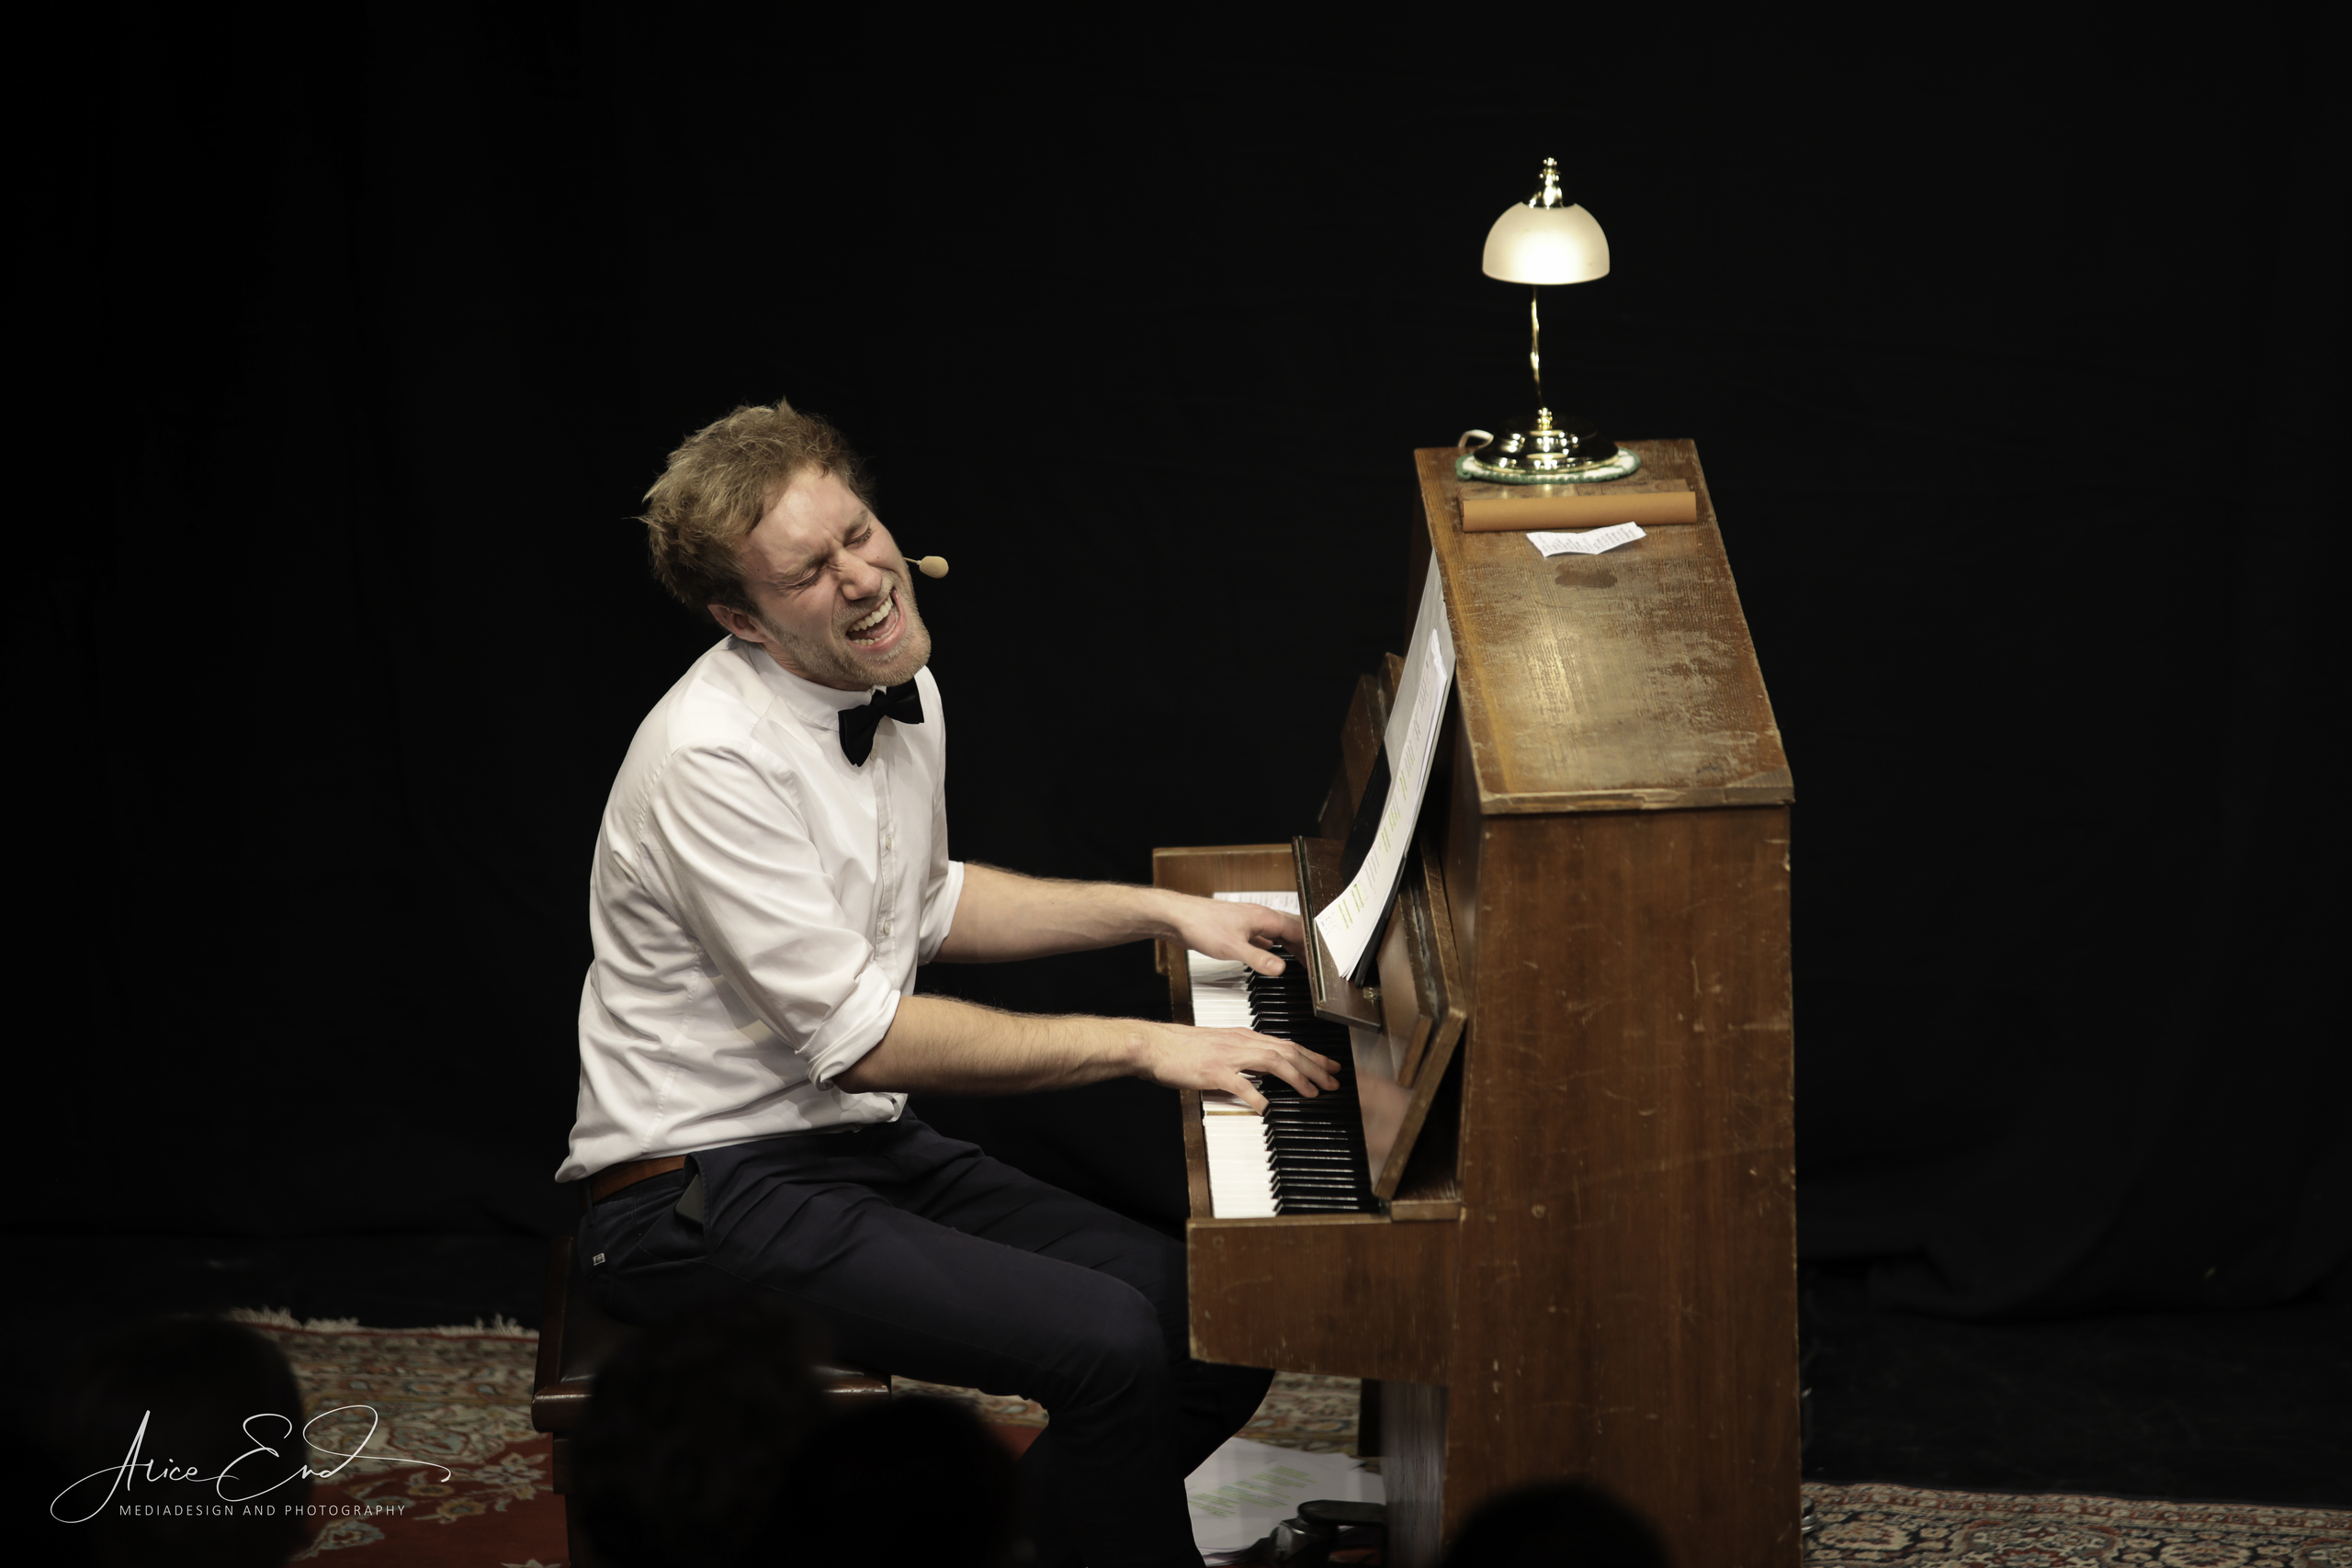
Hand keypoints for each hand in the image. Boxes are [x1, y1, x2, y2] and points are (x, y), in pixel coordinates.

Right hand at [1131, 1019, 1339, 1113]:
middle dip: (1314, 1066)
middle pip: (1286, 1051)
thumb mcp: (1219, 1047)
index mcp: (1242, 1037)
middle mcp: (1240, 1043)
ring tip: (1312, 1092)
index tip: (1329, 1067)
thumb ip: (1241, 1059)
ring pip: (1272, 1062)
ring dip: (1296, 1077)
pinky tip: (1266, 1107)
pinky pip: (1239, 1083)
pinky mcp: (1212, 1071)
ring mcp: (1227, 1056)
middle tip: (1333, 1081)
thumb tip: (1261, 1076)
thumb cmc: (1181, 1048)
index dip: (1311, 1056)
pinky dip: (1256, 1095)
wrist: (1153, 1045)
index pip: (1285, 1044)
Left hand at [1165, 893, 1307, 977]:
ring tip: (1301, 960)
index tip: (1322, 960)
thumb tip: (1280, 968)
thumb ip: (1259, 959)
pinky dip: (1273, 948)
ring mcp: (1248, 922)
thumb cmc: (1201, 925)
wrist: (1177, 917)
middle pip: (1291, 931)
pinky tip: (1271, 953)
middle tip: (1316, 964)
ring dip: (1290, 947)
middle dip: (1305, 947)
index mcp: (1264, 918)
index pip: (1299, 931)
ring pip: (1277, 934)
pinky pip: (1263, 938)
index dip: (1312, 947)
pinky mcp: (1238, 929)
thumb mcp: (1233, 948)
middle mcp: (1259, 917)